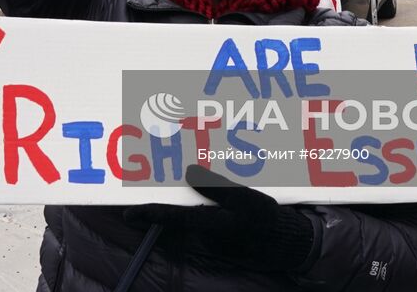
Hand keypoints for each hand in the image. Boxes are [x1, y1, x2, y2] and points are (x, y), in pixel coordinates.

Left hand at [123, 165, 315, 272]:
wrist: (288, 244)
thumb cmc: (267, 221)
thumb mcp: (245, 199)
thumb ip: (216, 186)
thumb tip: (188, 171)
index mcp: (211, 224)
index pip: (172, 218)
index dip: (149, 214)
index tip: (128, 213)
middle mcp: (208, 235)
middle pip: (182, 214)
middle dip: (171, 197)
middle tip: (158, 176)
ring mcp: (214, 239)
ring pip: (196, 215)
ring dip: (196, 200)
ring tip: (195, 175)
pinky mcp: (223, 239)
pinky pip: (209, 219)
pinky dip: (210, 206)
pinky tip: (218, 193)